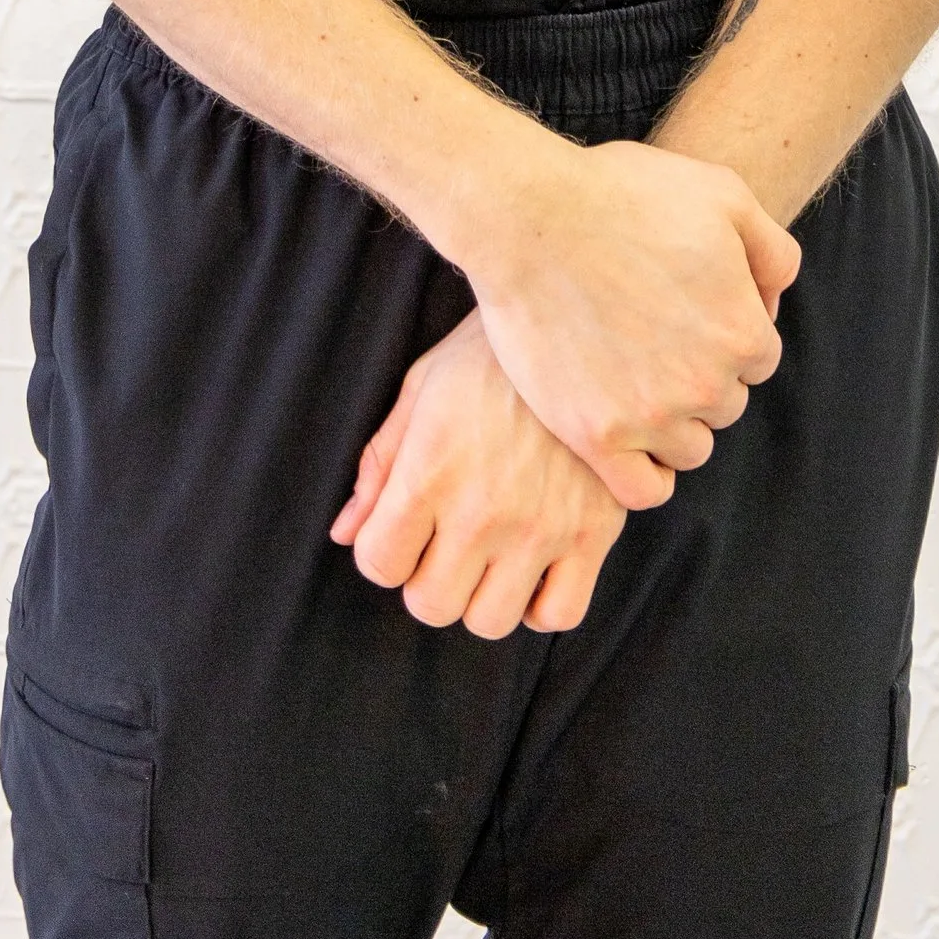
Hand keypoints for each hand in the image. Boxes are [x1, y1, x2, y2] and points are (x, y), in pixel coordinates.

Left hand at [330, 309, 624, 636]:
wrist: (579, 317)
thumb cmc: (489, 352)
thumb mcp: (421, 388)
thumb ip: (380, 464)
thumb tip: (344, 532)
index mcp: (431, 469)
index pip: (379, 563)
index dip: (382, 551)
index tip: (400, 528)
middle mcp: (482, 508)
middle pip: (431, 605)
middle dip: (426, 578)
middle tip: (444, 541)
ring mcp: (542, 525)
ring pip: (490, 621)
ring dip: (481, 595)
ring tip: (489, 553)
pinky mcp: (595, 531)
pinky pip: (559, 614)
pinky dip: (541, 602)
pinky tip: (533, 564)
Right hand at [465, 138, 799, 514]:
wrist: (530, 217)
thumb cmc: (623, 195)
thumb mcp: (724, 194)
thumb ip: (774, 251)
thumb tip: (774, 303)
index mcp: (744, 331)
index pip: (758, 358)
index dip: (724, 328)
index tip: (684, 307)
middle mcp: (706, 384)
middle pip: (725, 403)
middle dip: (700, 373)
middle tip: (652, 334)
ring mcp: (650, 417)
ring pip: (690, 448)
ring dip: (673, 421)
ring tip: (633, 377)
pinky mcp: (596, 437)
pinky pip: (644, 489)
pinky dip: (645, 471)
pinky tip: (627, 434)